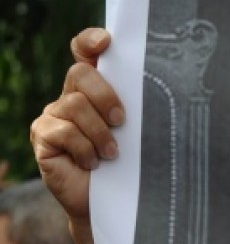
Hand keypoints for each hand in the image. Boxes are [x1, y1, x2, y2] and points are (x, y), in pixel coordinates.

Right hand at [29, 28, 121, 224]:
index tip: (107, 42)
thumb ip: (140, 108)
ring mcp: (53, 116)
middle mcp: (71, 97)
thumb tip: (172, 86)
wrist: (112, 202)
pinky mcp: (43, 137)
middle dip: (104, 95)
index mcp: (95, 89)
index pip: (85, 52)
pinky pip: (63, 131)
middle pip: (79, 74)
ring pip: (74, 105)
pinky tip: (93, 164)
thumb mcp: (139, 132)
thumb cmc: (131, 164)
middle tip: (121, 120)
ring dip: (99, 132)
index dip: (90, 41)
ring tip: (112, 154)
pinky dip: (84, 148)